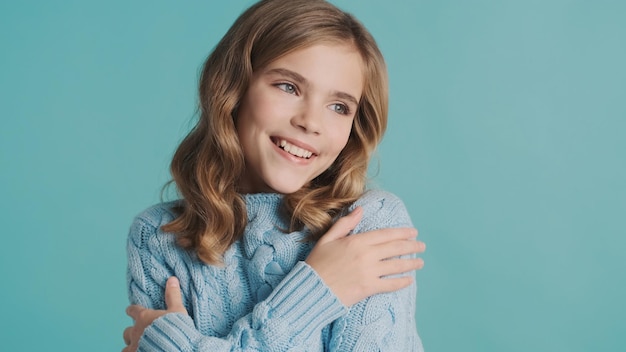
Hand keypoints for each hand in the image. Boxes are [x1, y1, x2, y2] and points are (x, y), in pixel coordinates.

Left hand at [122, 277, 187, 351]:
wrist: (175, 349)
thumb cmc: (176, 330)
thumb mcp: (177, 311)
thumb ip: (173, 295)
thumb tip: (172, 279)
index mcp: (144, 318)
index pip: (133, 310)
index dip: (132, 310)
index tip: (131, 310)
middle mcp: (136, 332)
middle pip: (127, 331)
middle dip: (132, 332)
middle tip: (139, 333)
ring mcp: (135, 347)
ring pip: (127, 346)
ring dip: (132, 345)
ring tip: (138, 346)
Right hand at [305, 206, 424, 306]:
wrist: (311, 288)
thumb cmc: (317, 263)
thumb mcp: (327, 238)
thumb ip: (345, 224)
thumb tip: (360, 210)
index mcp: (357, 241)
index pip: (385, 234)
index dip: (401, 233)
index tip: (413, 232)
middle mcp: (366, 255)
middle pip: (394, 248)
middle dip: (411, 246)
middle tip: (422, 246)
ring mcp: (369, 272)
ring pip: (396, 265)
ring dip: (411, 263)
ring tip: (420, 262)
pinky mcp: (368, 288)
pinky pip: (390, 284)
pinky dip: (401, 282)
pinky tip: (409, 280)